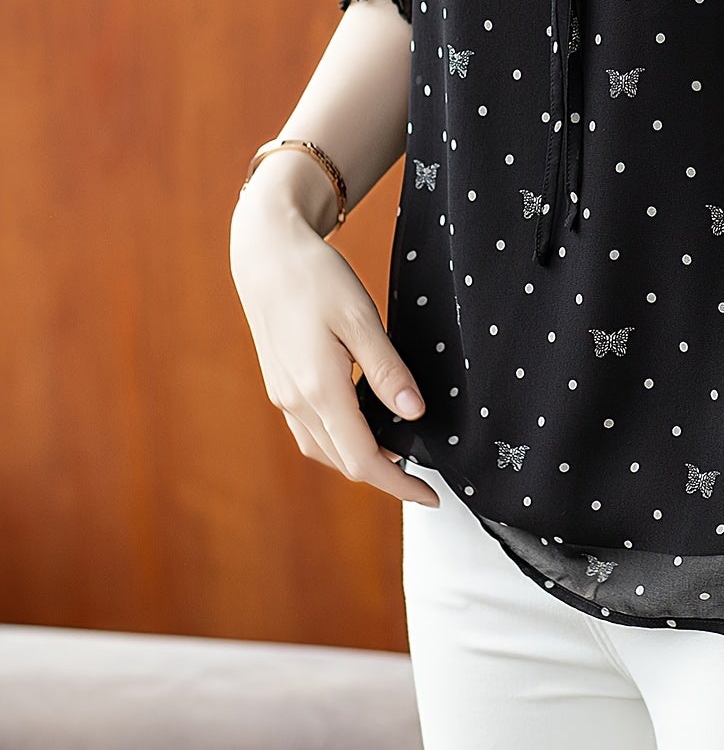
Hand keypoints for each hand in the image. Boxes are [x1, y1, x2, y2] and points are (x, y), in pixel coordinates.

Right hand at [229, 195, 439, 507]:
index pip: (363, 460)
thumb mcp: (361, 318)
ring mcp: (284, 396)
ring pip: (325, 451)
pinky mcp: (281, 386)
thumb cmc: (316, 277)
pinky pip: (312, 432)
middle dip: (385, 477)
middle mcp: (296, 402)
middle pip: (344, 463)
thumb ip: (386, 370)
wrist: (267, 253)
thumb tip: (414, 414)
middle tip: (424, 478)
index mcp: (319, 390)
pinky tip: (364, 427)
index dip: (399, 485)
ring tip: (399, 455)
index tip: (432, 496)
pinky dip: (341, 442)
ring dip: (361, 461)